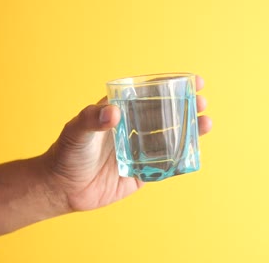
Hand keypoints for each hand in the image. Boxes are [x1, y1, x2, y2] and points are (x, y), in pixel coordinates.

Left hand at [43, 76, 211, 211]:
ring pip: (170, 138)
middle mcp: (133, 129)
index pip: (149, 95)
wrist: (61, 188)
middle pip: (166, 115)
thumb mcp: (76, 131)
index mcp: (121, 113)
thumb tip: (113, 112)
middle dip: (186, 107)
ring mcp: (139, 151)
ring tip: (206, 124)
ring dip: (189, 131)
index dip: (171, 87)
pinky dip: (181, 159)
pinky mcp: (141, 173)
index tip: (192, 81)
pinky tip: (194, 152)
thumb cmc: (66, 154)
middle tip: (202, 102)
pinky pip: (165, 166)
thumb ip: (92, 119)